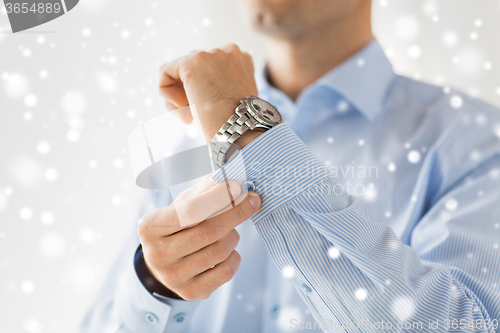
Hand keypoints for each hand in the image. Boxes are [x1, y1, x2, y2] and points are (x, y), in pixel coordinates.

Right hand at [137, 175, 261, 300]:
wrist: (164, 261)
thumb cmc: (177, 226)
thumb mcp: (183, 204)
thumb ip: (204, 191)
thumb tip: (231, 178)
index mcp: (151, 226)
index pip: (190, 210)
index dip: (217, 198)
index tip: (238, 187)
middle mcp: (157, 254)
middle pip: (208, 231)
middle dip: (236, 214)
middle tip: (252, 202)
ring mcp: (172, 276)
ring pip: (219, 251)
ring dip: (233, 235)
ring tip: (230, 230)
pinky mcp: (190, 292)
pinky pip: (225, 272)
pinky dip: (234, 257)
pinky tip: (229, 250)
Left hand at [158, 44, 258, 143]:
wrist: (237, 129)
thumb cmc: (236, 123)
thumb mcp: (232, 99)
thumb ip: (219, 85)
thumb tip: (192, 87)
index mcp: (242, 60)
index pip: (211, 70)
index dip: (205, 92)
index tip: (209, 112)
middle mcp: (228, 52)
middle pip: (194, 69)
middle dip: (190, 93)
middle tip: (195, 116)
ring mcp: (210, 54)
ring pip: (179, 71)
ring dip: (179, 95)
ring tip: (189, 114)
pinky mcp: (191, 62)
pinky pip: (165, 72)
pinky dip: (167, 93)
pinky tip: (181, 107)